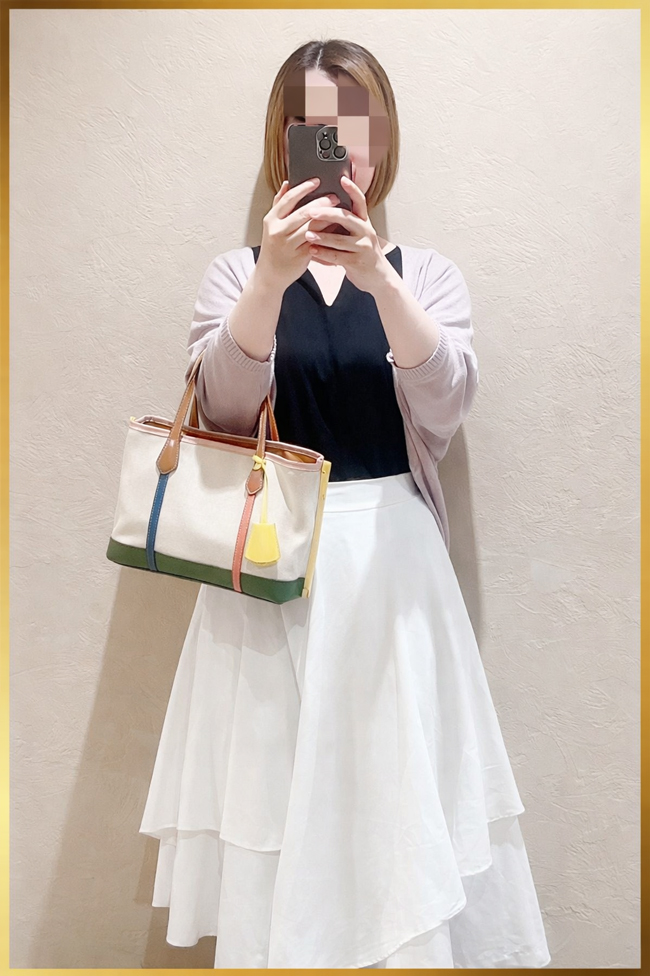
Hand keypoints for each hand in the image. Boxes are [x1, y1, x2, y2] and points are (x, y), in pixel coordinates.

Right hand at [256, 178, 339, 292]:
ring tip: (338, 211)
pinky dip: (327, 234)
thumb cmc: (274, 247)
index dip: (304, 188)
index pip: (288, 199)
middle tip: (334, 196)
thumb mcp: (272, 225)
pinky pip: (317, 242)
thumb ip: (279, 204)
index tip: (317, 181)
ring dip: (327, 218)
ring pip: (312, 227)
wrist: (270, 274)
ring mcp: (289, 245)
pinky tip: (336, 228)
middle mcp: (278, 231)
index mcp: (271, 220)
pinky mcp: (300, 256)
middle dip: (321, 203)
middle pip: (303, 212)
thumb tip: (287, 184)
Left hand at [303, 175, 393, 295]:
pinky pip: (337, 257)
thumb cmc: (361, 253)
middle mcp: (365, 231)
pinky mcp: (357, 262)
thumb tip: (322, 208)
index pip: (360, 201)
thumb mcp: (357, 234)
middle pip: (346, 217)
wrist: (377, 277)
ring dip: (321, 237)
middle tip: (310, 211)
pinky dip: (323, 254)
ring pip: (339, 239)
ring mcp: (363, 247)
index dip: (352, 189)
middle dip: (327, 213)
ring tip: (307, 234)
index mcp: (364, 221)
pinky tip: (311, 251)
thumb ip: (344, 223)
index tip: (341, 179)